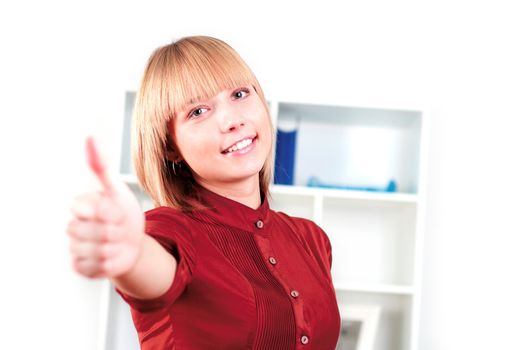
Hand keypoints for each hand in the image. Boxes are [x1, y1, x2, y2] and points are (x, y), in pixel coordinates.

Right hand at [67, 137, 144, 277]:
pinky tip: (113, 255)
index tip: (118, 212)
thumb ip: (101, 166)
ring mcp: (76, 248)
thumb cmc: (123, 212)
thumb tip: (90, 137)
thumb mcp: (117, 189)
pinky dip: (111, 262)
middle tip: (120, 228)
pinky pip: (96, 268)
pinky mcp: (81, 266)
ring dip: (116, 247)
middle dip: (117, 231)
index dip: (110, 213)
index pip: (92, 210)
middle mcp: (73, 227)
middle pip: (97, 233)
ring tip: (117, 241)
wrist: (133, 240)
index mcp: (80, 207)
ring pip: (98, 251)